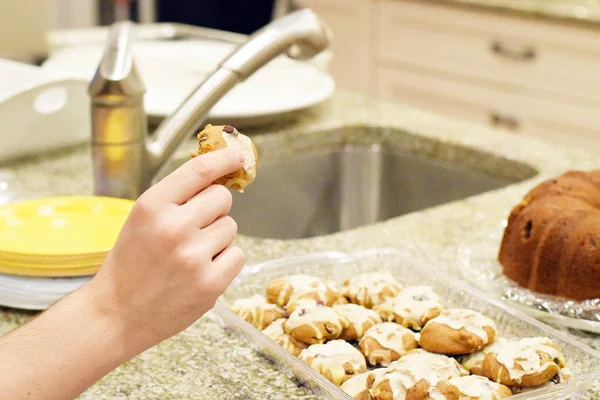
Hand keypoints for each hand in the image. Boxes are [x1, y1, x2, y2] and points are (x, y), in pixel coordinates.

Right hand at [88, 148, 245, 351]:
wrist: (118, 314)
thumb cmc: (132, 263)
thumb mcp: (142, 219)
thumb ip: (177, 196)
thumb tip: (220, 173)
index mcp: (153, 205)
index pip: (200, 170)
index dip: (224, 159)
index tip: (237, 156)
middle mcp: (174, 227)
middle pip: (222, 197)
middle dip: (214, 209)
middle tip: (194, 228)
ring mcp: (194, 256)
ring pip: (231, 227)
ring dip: (217, 238)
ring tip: (190, 256)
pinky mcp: (210, 283)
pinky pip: (238, 255)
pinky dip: (225, 261)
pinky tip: (201, 271)